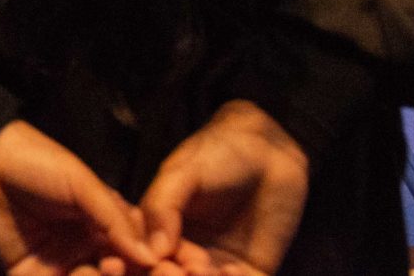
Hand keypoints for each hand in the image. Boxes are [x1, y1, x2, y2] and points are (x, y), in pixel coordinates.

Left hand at [0, 120, 166, 275]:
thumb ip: (115, 220)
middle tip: (123, 269)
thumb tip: (149, 257)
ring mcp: (59, 263)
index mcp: (102, 223)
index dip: (149, 262)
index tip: (161, 266)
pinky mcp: (31, 275)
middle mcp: (85, 247)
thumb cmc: (36, 162)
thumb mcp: (82, 184)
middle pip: (117, 274)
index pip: (135, 252)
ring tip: (103, 269)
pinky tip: (82, 274)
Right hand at [138, 101, 307, 275]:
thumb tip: (153, 250)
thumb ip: (162, 207)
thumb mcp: (181, 173)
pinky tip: (233, 270)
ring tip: (209, 271)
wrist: (268, 150)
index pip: (145, 257)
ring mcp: (218, 263)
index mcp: (160, 230)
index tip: (156, 264)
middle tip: (184, 271)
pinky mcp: (252, 271)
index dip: (146, 266)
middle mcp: (186, 252)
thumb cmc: (217, 153)